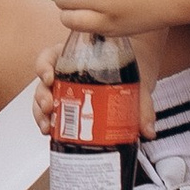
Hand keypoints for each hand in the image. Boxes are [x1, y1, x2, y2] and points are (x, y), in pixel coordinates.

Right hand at [30, 21, 157, 137]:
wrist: (140, 69)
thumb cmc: (133, 65)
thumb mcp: (138, 80)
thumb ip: (143, 104)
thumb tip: (147, 131)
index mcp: (75, 56)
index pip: (49, 57)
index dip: (44, 67)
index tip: (49, 78)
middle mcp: (65, 73)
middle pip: (43, 83)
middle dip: (41, 97)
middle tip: (49, 108)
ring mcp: (66, 91)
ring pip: (44, 100)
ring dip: (41, 114)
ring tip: (47, 127)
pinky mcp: (69, 107)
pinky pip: (54, 113)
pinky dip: (51, 124)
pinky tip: (52, 133)